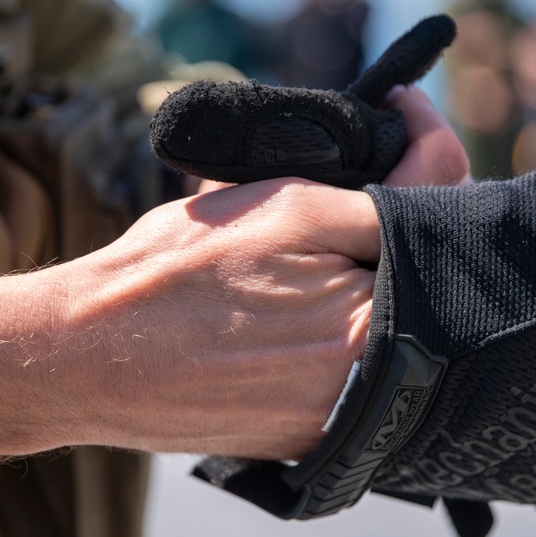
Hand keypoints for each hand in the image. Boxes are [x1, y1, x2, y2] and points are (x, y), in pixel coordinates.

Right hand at [0, 87, 467, 459]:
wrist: (91, 356)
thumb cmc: (181, 277)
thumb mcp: (289, 209)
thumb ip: (384, 196)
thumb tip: (443, 170)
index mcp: (377, 328)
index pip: (444, 216)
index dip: (426, 146)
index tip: (404, 106)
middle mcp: (375, 384)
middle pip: (424, 269)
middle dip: (400, 210)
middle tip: (361, 170)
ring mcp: (344, 414)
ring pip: (391, 312)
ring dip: (369, 264)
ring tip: (320, 233)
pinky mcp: (315, 430)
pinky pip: (356, 354)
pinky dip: (342, 310)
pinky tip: (306, 287)